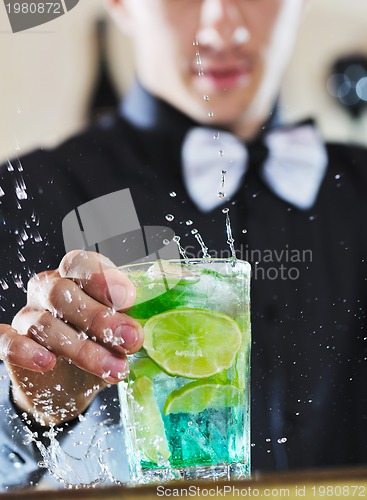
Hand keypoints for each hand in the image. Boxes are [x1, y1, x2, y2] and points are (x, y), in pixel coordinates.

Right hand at [5, 250, 142, 425]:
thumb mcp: (121, 328)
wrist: (71, 382)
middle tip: (131, 339)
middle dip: (100, 318)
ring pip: (46, 325)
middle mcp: (48, 289)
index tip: (128, 299)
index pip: (81, 263)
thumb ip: (131, 318)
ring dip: (83, 349)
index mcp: (76, 276)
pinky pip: (7, 341)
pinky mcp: (10, 342)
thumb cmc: (101, 343)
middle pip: (64, 294)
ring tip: (115, 368)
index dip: (103, 278)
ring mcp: (28, 315)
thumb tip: (155, 318)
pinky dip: (26, 351)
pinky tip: (47, 363)